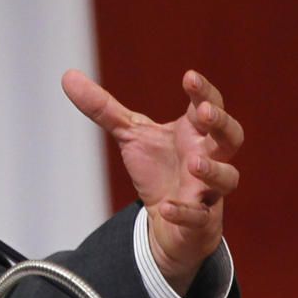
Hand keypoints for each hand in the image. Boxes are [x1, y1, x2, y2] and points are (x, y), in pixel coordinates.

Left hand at [61, 68, 242, 294]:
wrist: (167, 221)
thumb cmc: (159, 169)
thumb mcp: (130, 136)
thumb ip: (103, 108)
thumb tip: (67, 76)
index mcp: (194, 132)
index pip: (208, 106)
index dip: (204, 92)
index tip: (189, 78)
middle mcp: (209, 157)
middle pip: (231, 137)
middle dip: (222, 123)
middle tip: (205, 112)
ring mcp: (209, 190)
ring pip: (227, 177)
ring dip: (214, 169)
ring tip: (195, 162)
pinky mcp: (201, 220)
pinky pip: (200, 217)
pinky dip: (186, 212)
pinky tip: (167, 208)